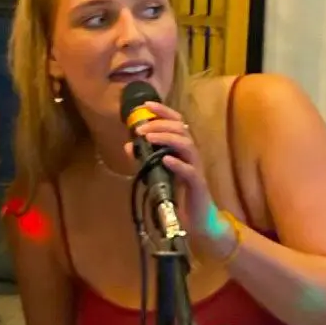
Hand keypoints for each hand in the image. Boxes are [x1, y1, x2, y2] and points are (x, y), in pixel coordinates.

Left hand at [125, 100, 211, 235]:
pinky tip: (165, 159)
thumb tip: (128, 146)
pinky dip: (177, 163)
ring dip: (167, 138)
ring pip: (187, 145)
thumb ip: (145, 159)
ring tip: (149, 137)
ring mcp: (196, 168)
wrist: (196, 218)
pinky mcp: (197, 184)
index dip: (163, 111)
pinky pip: (189, 170)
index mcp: (183, 148)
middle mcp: (192, 154)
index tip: (146, 105)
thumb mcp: (158, 173)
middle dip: (160, 124)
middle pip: (181, 129)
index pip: (177, 122)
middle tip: (140, 129)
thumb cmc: (179, 193)